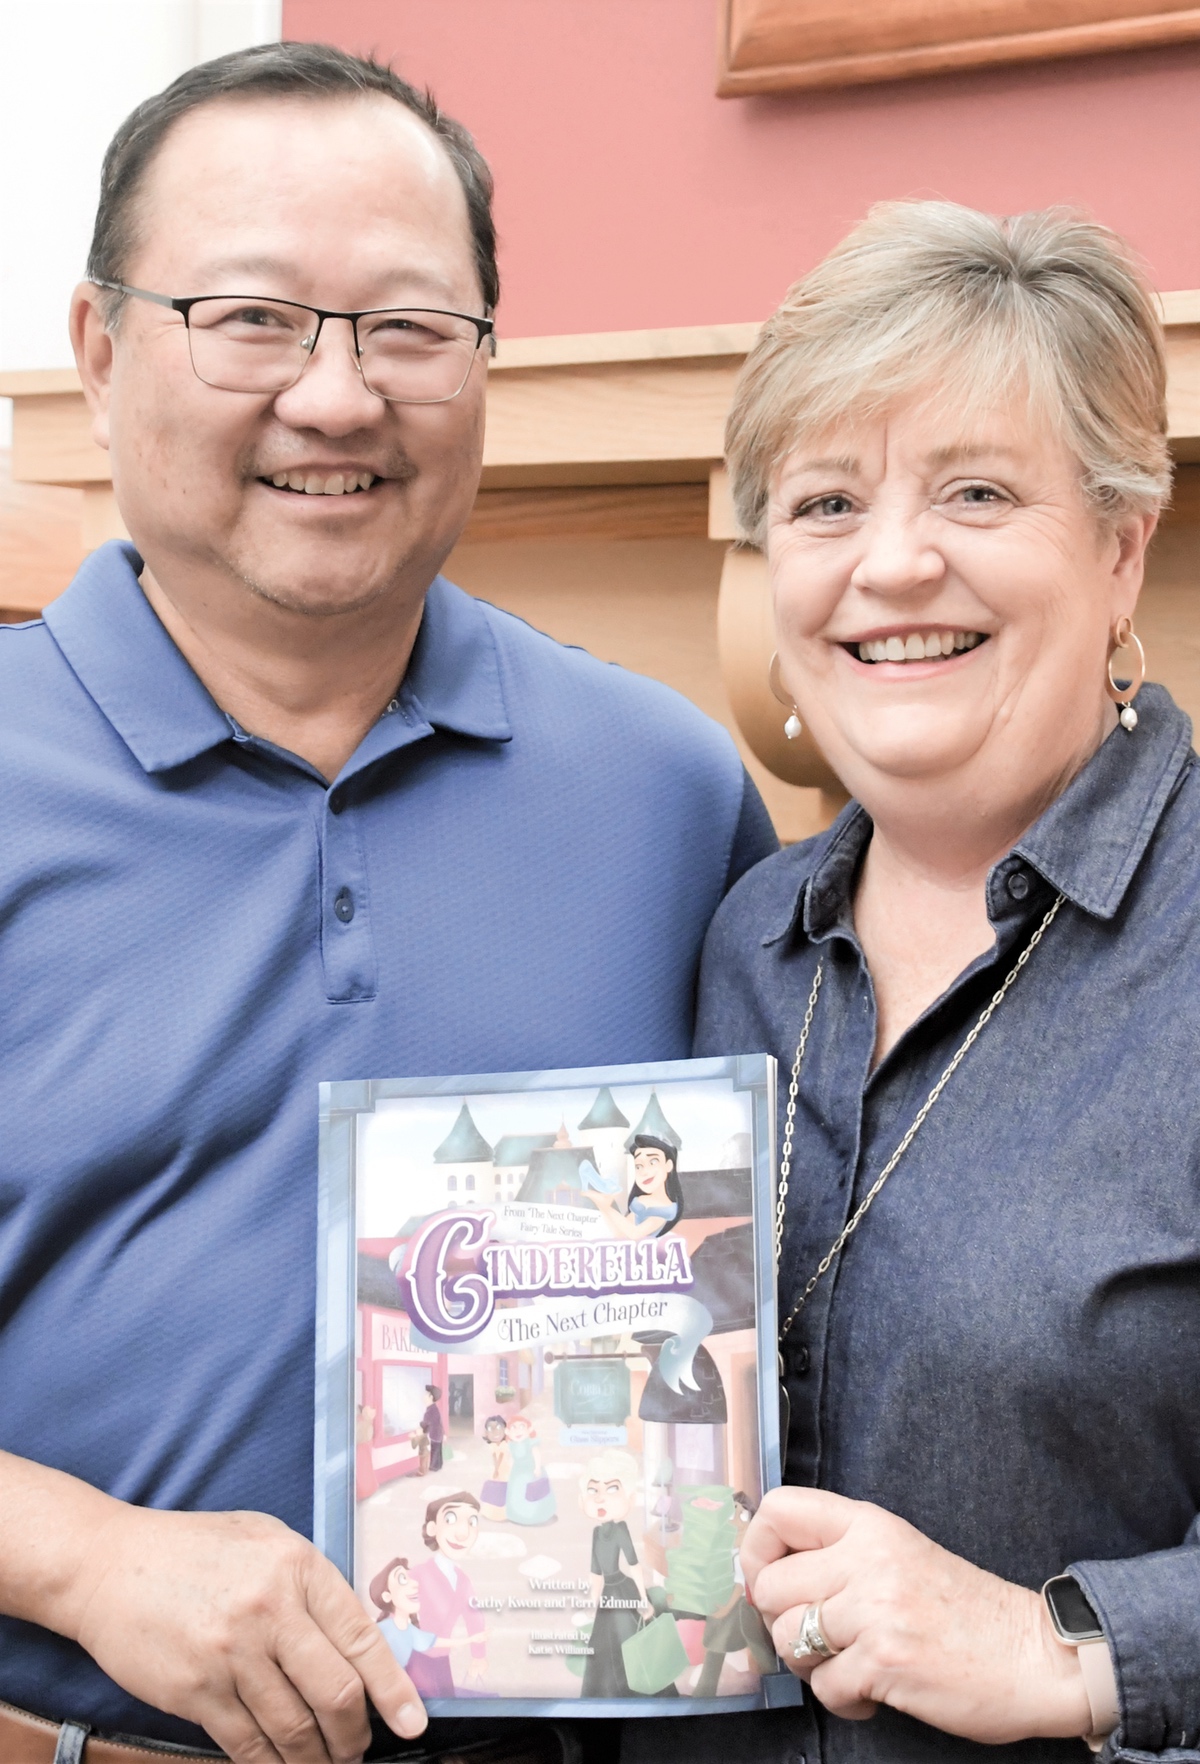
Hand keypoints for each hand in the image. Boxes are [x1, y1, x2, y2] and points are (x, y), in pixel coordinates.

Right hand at [66, 1503, 427, 1763]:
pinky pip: (247, 1745)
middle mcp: (270, 1611)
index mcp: (297, 1567)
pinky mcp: (195, 1692)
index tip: (412, 1723)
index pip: (363, 1637)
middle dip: (355, 1735)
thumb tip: (359, 1639)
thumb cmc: (194, 1550)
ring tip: (327, 1763)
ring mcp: (231, 1655)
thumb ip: (310, 1584)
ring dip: (317, 1759)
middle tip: (359, 1749)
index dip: (394, 1689)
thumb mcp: (265, 1541)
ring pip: (294, 1729)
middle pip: (336, 1693)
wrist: (110, 1566)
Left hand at [742, 1488, 1090, 1744]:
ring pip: (787, 1638)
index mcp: (870, 1525)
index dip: (756, 1548)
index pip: (779, 1510)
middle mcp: (868, 1558)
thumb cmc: (965, 1610)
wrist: (1035, 1655)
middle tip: (817, 1637)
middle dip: (781, 1621)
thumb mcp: (900, 1554)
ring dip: (810, 1664)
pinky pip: (823, 1687)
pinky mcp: (886, 1662)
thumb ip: (841, 1554)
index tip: (771, 1578)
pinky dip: (843, 1699)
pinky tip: (873, 1691)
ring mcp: (876, 1610)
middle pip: (769, 1585)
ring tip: (846, 1664)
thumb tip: (767, 1574)